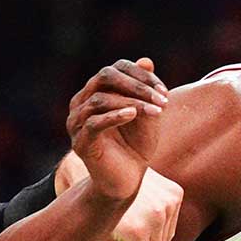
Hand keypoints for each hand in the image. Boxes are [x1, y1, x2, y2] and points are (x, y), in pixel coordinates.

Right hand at [67, 58, 167, 199]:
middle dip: (136, 85)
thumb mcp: (146, 114)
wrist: (127, 181)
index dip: (140, 75)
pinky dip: (115, 116)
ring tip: (155, 111)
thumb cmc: (135, 146)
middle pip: (104, 77)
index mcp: (95, 92)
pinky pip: (94, 123)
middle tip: (161, 98)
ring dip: (132, 102)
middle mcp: (80, 103)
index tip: (164, 90)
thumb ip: (144, 89)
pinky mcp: (80, 143)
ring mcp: (77, 123)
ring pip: (100, 100)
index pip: (115, 69)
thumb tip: (146, 60)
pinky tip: (134, 115)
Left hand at [95, 168, 182, 240]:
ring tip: (129, 222)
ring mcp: (169, 201)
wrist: (98, 172)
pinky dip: (158, 223)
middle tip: (119, 235)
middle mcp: (157, 215)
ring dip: (149, 238)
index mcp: (137, 231)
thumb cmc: (90, 213)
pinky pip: (171, 224)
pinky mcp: (175, 192)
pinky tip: (140, 211)